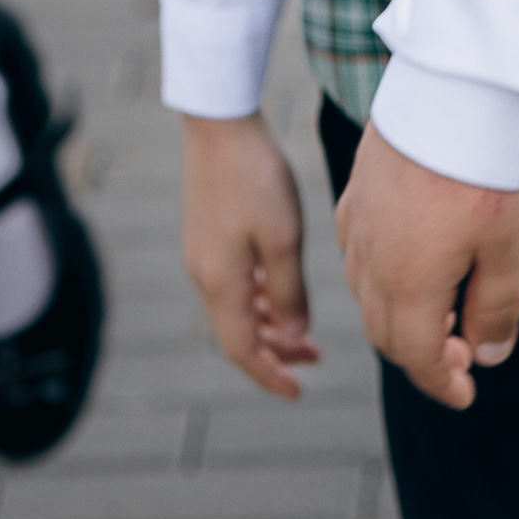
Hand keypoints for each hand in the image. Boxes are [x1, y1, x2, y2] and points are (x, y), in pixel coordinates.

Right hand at [181, 113, 321, 399]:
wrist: (220, 126)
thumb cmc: (255, 178)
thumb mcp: (283, 237)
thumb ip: (289, 290)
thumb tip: (295, 334)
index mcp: (221, 284)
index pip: (242, 350)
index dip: (269, 375)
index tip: (298, 391)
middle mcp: (206, 277)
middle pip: (239, 334)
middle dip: (275, 353)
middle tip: (313, 360)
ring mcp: (204, 256)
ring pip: (238, 309)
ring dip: (270, 325)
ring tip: (307, 333)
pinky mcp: (209, 236)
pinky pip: (235, 285)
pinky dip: (261, 299)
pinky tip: (284, 292)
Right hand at [334, 122, 518, 408]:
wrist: (452, 91)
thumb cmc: (482, 169)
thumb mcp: (507, 247)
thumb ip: (497, 308)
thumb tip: (487, 356)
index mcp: (407, 285)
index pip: (417, 357)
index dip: (443, 383)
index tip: (466, 394)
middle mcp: (370, 264)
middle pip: (388, 334)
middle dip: (423, 354)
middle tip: (464, 350)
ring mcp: (356, 228)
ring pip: (369, 298)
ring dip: (403, 317)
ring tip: (447, 308)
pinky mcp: (355, 196)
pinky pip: (358, 257)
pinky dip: (383, 279)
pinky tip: (415, 265)